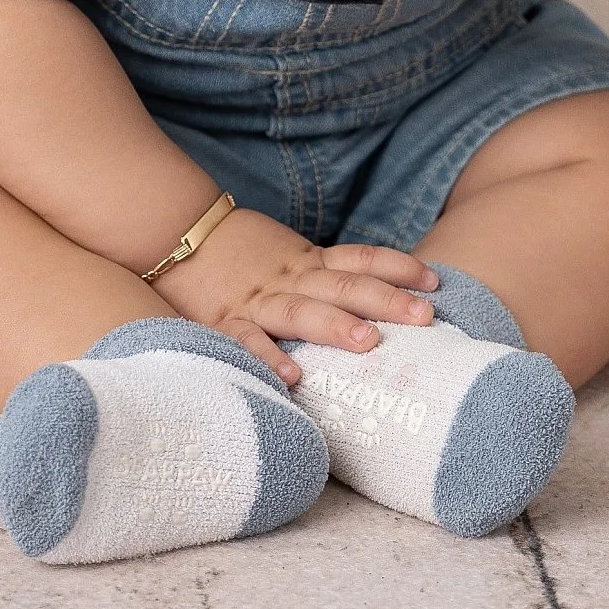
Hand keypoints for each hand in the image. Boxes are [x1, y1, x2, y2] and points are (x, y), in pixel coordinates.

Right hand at [156, 207, 438, 386]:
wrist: (173, 231)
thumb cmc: (236, 252)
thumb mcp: (285, 253)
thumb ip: (319, 272)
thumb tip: (370, 294)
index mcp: (305, 261)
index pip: (358, 258)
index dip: (397, 267)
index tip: (434, 280)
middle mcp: (288, 279)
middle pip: (343, 285)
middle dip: (386, 300)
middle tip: (425, 316)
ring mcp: (256, 300)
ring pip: (301, 311)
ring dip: (336, 325)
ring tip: (370, 344)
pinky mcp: (223, 322)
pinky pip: (247, 341)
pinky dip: (268, 356)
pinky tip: (292, 377)